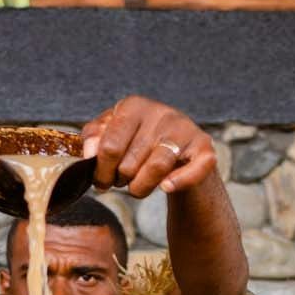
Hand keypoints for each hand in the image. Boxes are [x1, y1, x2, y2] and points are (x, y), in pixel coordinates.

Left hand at [81, 96, 216, 197]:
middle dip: (120, 180)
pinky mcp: (205, 148)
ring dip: (140, 188)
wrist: (180, 154)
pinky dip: (177, 183)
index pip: (109, 146)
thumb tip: (89, 153)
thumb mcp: (112, 135)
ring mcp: (185, 130)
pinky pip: (191, 171)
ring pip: (156, 167)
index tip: (100, 181)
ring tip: (136, 188)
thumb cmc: (139, 144)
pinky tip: (166, 187)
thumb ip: (94, 139)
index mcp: (134, 106)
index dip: (101, 171)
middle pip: (129, 162)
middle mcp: (161, 113)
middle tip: (120, 182)